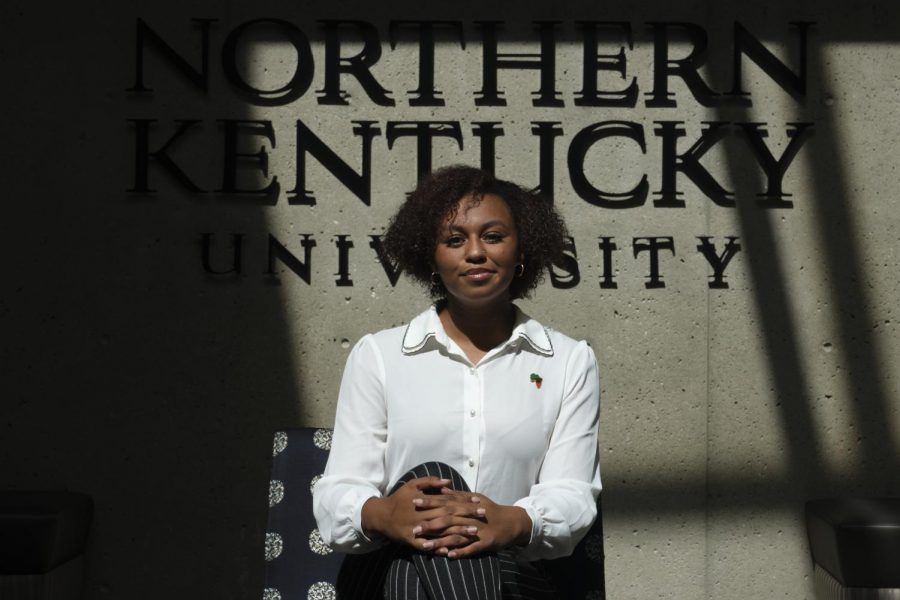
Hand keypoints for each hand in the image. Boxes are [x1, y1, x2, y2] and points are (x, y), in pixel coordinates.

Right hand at [361, 477, 479, 549]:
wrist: (380, 515)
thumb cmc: (398, 498)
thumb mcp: (412, 485)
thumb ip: (430, 482)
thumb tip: (448, 481)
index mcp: (424, 502)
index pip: (448, 501)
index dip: (464, 501)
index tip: (478, 501)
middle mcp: (422, 515)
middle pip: (449, 515)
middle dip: (467, 515)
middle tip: (483, 515)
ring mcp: (417, 529)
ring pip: (441, 531)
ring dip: (458, 532)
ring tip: (474, 533)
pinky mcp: (411, 541)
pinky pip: (425, 546)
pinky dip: (437, 548)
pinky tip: (450, 552)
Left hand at [413, 488, 531, 558]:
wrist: (512, 522)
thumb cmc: (491, 509)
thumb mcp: (476, 498)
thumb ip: (458, 495)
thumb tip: (442, 488)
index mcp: (467, 504)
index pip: (445, 501)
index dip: (430, 502)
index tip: (414, 502)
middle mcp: (471, 516)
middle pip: (448, 519)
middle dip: (430, 524)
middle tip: (414, 529)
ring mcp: (478, 530)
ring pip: (457, 536)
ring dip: (441, 542)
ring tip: (425, 547)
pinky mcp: (486, 542)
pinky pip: (472, 548)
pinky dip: (461, 552)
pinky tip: (449, 556)